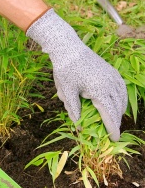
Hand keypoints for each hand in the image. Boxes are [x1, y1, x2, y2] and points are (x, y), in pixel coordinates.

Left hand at [26, 9, 126, 140]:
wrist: (68, 48)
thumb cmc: (65, 70)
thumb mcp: (67, 92)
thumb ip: (74, 109)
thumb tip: (78, 126)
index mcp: (99, 91)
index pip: (109, 114)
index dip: (112, 128)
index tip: (114, 139)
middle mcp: (110, 84)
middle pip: (117, 108)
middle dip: (116, 121)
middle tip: (113, 133)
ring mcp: (112, 76)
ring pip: (121, 98)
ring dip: (119, 110)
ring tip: (115, 120)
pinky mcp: (111, 71)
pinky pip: (121, 88)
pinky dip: (120, 98)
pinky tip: (116, 102)